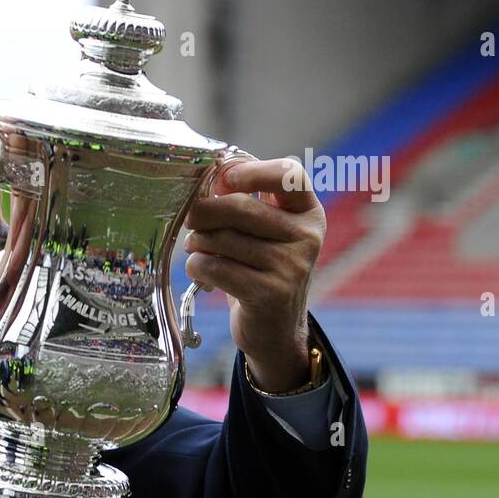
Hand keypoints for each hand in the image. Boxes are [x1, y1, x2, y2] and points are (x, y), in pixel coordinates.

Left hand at [182, 158, 325, 392]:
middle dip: (204, 211)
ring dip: (198, 242)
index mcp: (308, 212)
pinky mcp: (270, 293)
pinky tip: (201, 269)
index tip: (225, 178)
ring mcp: (292, 266)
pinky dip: (198, 265)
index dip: (253, 171)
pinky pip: (215, 267)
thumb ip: (247, 198)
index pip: (290, 175)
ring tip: (198, 246)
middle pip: (241, 208)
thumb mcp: (266, 230)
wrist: (275, 326)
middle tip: (190, 219)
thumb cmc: (261, 267)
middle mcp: (306, 237)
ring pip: (223, 239)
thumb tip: (213, 172)